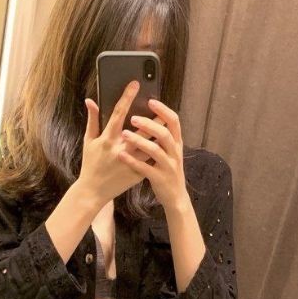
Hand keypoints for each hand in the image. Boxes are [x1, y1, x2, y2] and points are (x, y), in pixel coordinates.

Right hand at [79, 80, 154, 208]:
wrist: (93, 191)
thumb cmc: (90, 164)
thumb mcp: (89, 141)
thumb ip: (92, 120)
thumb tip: (91, 101)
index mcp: (107, 138)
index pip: (119, 112)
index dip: (127, 96)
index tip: (136, 84)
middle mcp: (120, 149)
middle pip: (142, 129)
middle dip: (153, 117)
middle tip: (161, 105)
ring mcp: (130, 162)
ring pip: (150, 145)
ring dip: (160, 134)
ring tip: (167, 123)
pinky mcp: (137, 173)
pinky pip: (151, 161)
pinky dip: (158, 152)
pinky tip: (166, 144)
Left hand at [117, 97, 187, 214]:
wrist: (175, 197)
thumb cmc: (167, 171)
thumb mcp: (170, 152)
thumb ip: (162, 137)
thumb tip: (152, 118)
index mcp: (176, 143)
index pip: (174, 122)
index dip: (163, 110)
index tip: (151, 101)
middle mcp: (174, 153)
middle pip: (164, 134)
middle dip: (149, 124)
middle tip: (133, 117)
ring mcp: (168, 166)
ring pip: (155, 151)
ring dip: (139, 141)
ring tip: (124, 133)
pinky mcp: (159, 179)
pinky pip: (145, 168)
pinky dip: (133, 161)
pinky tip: (121, 155)